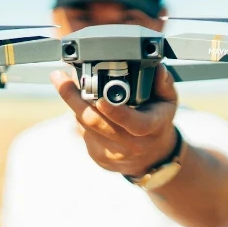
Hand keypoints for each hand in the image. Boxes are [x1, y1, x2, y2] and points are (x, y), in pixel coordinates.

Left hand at [50, 64, 178, 175]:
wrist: (152, 158)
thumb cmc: (158, 123)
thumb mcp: (168, 102)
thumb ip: (163, 84)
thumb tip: (157, 68)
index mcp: (149, 129)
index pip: (131, 121)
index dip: (114, 110)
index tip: (98, 97)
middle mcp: (130, 144)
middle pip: (94, 121)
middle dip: (73, 97)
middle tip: (59, 77)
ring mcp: (111, 154)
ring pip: (84, 125)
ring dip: (74, 103)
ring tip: (68, 84)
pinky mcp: (98, 157)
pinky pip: (82, 132)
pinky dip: (80, 115)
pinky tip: (83, 105)